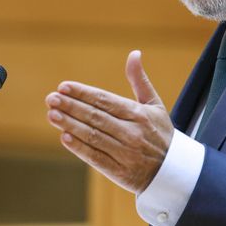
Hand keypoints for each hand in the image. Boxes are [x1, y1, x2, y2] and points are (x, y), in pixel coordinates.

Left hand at [45, 50, 172, 192]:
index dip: (84, 93)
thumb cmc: (160, 133)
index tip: (63, 86)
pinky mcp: (120, 171)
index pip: (106, 100)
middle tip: (51, 98)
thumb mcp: (154, 105)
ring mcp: (125, 153)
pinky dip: (80, 148)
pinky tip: (64, 137)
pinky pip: (96, 158)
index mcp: (139, 114)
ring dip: (71, 125)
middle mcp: (132, 132)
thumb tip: (134, 53)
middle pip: (96, 117)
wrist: (173, 171)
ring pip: (93, 136)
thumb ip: (140, 80)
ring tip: (52, 114)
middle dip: (72, 106)